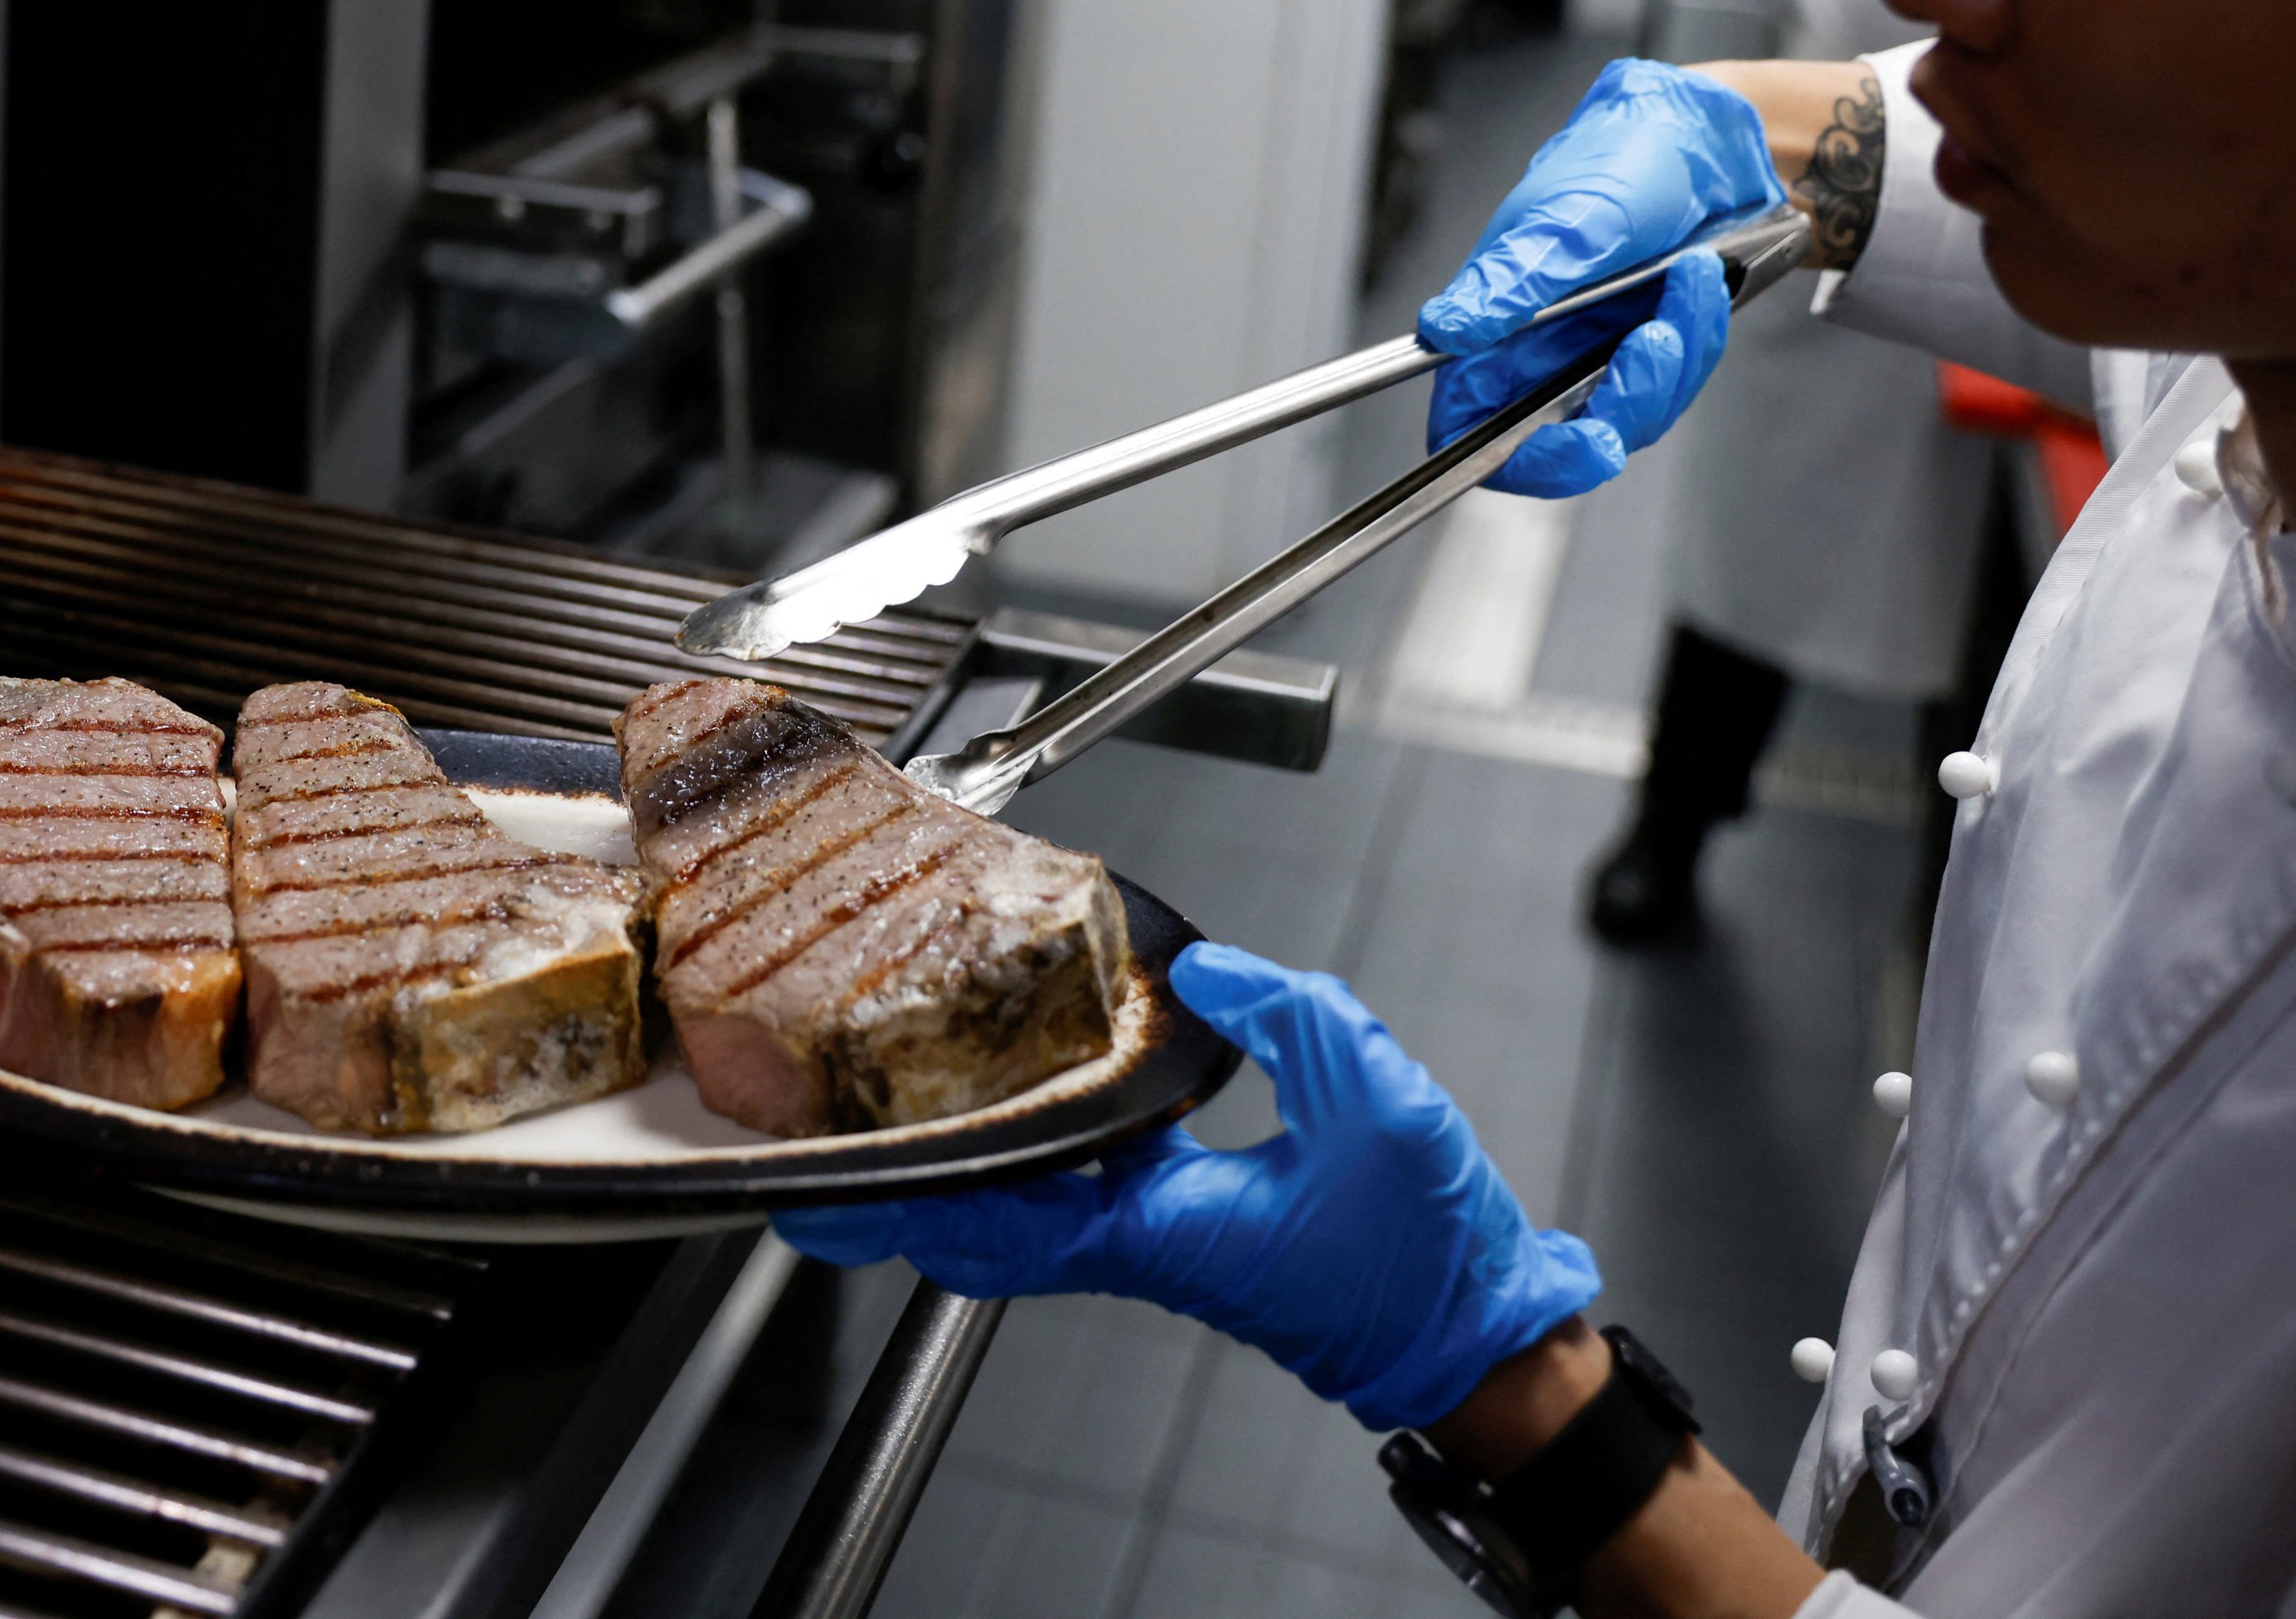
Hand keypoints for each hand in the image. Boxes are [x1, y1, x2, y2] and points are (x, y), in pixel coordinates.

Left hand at [774, 944, 1598, 1430]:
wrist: (1466, 1325)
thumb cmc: (1426, 1246)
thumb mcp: (1377, 1099)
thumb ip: (1289, 1017)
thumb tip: (1210, 970)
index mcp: (1162, 1226)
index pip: (1002, 1217)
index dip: (915, 1195)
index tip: (840, 1178)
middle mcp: (1139, 1243)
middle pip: (984, 1219)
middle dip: (904, 1181)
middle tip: (828, 1138)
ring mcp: (1153, 1241)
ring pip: (1020, 1206)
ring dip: (961, 1159)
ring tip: (901, 1094)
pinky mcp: (1179, 1228)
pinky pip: (1071, 1191)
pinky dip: (1027, 1148)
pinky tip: (1023, 1087)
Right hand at [1414, 59, 1779, 496]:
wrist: (1700, 142)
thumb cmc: (1618, 162)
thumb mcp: (1565, 219)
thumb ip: (1508, 282)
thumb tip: (1446, 331)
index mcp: (1491, 326)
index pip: (1472, 428)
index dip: (1515, 460)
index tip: (1580, 446)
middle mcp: (1535, 353)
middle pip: (1562, 440)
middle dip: (1625, 406)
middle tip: (1657, 348)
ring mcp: (1592, 357)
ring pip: (1629, 418)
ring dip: (1673, 359)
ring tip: (1689, 280)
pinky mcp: (1644, 355)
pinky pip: (1673, 386)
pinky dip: (1697, 338)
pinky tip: (1699, 285)